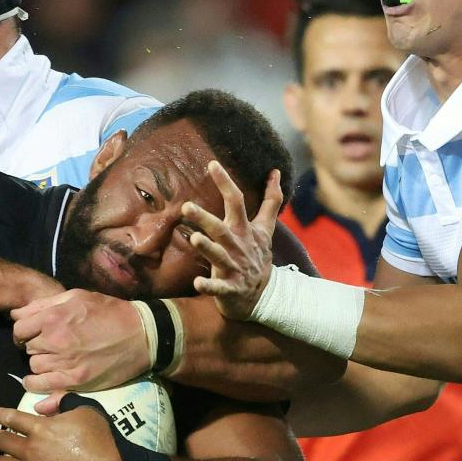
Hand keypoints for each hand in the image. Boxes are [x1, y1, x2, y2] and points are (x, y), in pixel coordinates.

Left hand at [11, 289, 149, 391]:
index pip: (19, 328)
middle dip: (34, 345)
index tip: (31, 333)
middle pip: (27, 348)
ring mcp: (65, 363)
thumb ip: (45, 303)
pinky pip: (42, 386)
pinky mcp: (75, 381)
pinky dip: (36, 385)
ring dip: (39, 363)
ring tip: (51, 360)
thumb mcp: (78, 296)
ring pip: (34, 367)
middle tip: (47, 345)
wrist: (141, 335)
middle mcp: (56, 340)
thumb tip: (16, 314)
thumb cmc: (110, 312)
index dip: (23, 331)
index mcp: (54, 317)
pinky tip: (39, 380)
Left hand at [184, 161, 282, 319]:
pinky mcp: (230, 289)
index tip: (212, 164)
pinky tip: (198, 283)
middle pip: (221, 229)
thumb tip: (275, 172)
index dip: (225, 183)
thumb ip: (270, 201)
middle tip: (186, 206)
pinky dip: (209, 286)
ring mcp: (235, 268)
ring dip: (207, 248)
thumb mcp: (266, 229)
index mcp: (244, 230)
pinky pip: (219, 288)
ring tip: (195, 238)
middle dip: (205, 218)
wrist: (265, 296)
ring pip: (219, 256)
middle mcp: (238, 246)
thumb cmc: (257, 257)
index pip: (236, 202)